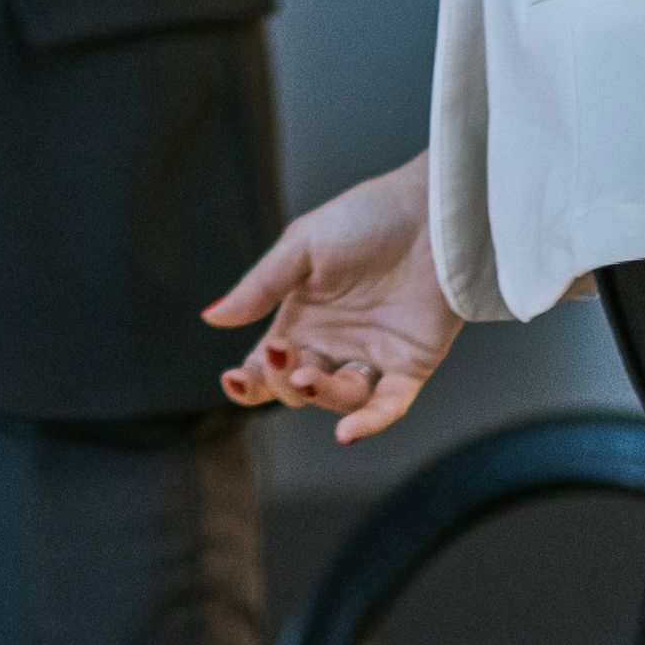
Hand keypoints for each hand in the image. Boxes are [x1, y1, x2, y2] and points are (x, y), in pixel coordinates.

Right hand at [202, 154, 459, 442]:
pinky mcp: (411, 365)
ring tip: (310, 376)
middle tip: (282, 356)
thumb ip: (260, 286)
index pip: (267, 364)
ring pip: (339, 399)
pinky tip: (347, 432)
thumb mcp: (303, 245)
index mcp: (304, 317)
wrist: (432, 212)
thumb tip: (212, 316)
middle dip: (283, 381)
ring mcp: (373, 357)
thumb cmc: (368, 217)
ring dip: (321, 395)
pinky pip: (389, 405)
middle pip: (298, 387)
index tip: (234, 379)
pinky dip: (370, 422)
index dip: (249, 380)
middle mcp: (336, 343)